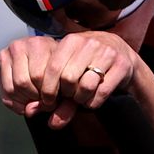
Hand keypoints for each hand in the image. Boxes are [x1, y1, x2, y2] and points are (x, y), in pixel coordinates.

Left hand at [0, 32, 135, 128]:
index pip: (52, 67)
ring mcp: (107, 53)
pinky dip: (94, 102)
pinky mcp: (122, 65)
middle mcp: (89, 43)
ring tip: (80, 98)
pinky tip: (92, 100)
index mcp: (71, 41)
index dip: (47, 89)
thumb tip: (30, 112)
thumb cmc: (88, 66)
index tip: (49, 100)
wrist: (122, 55)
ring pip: (86, 85)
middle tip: (68, 97)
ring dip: (80, 99)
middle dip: (65, 94)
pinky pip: (102, 92)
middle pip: (68, 78)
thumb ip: (51, 93)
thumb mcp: (69, 73)